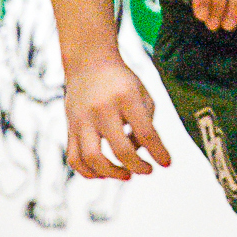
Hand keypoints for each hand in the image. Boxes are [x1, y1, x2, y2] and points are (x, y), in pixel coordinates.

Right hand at [65, 55, 171, 179]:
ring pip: (92, 158)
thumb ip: (146, 123)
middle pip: (120, 149)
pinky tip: (103, 172)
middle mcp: (102, 109)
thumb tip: (140, 154)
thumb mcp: (142, 94)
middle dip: (138, 167)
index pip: (146, 132)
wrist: (88, 61)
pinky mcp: (69, 127)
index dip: (159, 153)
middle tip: (147, 170)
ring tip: (125, 175)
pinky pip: (74, 158)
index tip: (166, 164)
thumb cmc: (121, 82)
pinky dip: (88, 172)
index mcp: (126, 97)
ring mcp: (82, 119)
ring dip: (111, 174)